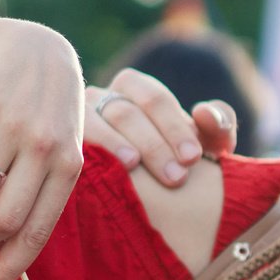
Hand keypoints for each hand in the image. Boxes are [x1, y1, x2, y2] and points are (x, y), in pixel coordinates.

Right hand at [0, 19, 85, 279]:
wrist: (35, 47)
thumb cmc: (46, 114)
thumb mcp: (58, 153)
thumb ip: (38, 199)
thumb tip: (3, 253)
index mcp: (69, 168)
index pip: (37, 232)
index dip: (10, 270)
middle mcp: (46, 148)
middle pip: (2, 219)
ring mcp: (14, 124)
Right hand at [82, 69, 238, 186]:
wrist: (147, 192)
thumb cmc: (176, 157)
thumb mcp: (205, 143)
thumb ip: (219, 126)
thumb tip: (205, 113)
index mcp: (133, 87)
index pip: (154, 100)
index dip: (175, 127)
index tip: (193, 158)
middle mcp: (99, 97)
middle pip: (125, 113)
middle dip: (154, 144)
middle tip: (176, 177)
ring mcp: (73, 120)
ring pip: (93, 125)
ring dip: (115, 145)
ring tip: (133, 165)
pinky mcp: (60, 145)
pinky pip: (68, 146)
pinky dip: (83, 156)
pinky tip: (98, 173)